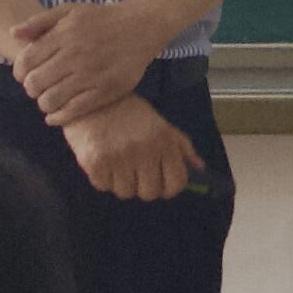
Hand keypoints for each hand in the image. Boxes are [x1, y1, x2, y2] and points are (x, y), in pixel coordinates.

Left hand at [12, 0, 169, 124]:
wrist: (142, 25)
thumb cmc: (102, 18)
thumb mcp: (71, 10)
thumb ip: (40, 21)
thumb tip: (12, 33)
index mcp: (64, 34)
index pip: (26, 62)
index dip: (20, 73)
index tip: (26, 75)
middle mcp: (76, 55)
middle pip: (35, 84)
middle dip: (32, 88)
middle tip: (40, 87)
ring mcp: (92, 74)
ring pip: (51, 100)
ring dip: (44, 103)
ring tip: (50, 98)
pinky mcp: (107, 90)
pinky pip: (74, 112)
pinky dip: (58, 117)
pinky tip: (56, 115)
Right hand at [61, 91, 198, 204]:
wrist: (92, 99)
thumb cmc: (130, 113)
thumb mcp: (161, 124)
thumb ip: (182, 147)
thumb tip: (200, 169)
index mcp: (164, 141)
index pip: (176, 183)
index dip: (170, 188)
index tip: (162, 183)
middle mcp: (143, 151)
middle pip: (149, 193)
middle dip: (144, 187)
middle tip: (136, 173)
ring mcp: (119, 158)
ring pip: (126, 193)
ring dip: (122, 183)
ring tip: (118, 163)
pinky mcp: (95, 163)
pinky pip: (104, 187)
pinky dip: (103, 179)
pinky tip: (103, 161)